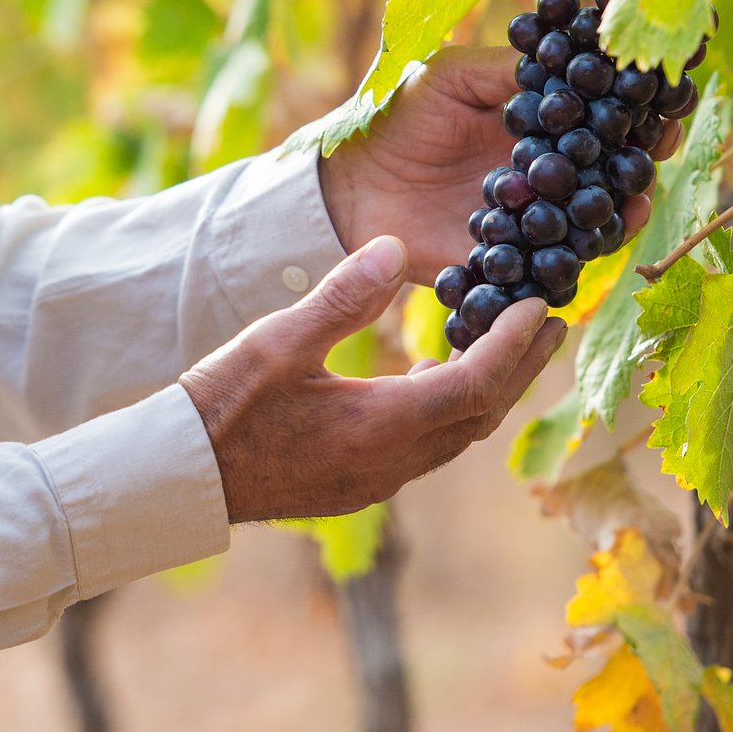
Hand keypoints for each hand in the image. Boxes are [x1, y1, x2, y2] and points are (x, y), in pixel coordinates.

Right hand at [179, 235, 566, 523]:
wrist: (181, 476)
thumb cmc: (222, 405)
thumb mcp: (278, 341)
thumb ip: (342, 296)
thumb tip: (396, 247)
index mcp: (380, 427)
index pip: (473, 384)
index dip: (512, 347)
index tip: (539, 308)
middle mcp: (391, 464)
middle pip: (479, 416)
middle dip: (520, 369)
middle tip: (552, 324)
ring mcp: (375, 481)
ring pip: (456, 437)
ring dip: (487, 390)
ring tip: (504, 345)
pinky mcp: (357, 485)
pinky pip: (426, 447)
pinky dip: (448, 409)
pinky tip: (433, 378)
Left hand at [315, 46, 684, 284]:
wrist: (341, 184)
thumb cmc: (394, 116)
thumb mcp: (449, 76)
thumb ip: (506, 73)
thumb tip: (571, 60)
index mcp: (536, 127)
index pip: (599, 117)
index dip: (634, 109)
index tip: (660, 99)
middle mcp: (542, 176)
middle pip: (609, 172)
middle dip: (640, 161)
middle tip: (658, 148)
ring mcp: (528, 223)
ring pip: (590, 224)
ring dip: (617, 215)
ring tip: (631, 205)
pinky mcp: (505, 264)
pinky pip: (546, 271)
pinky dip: (569, 263)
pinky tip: (585, 249)